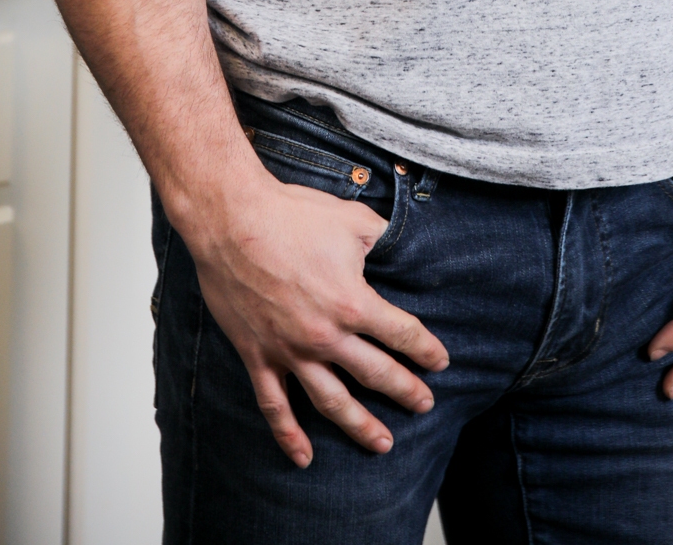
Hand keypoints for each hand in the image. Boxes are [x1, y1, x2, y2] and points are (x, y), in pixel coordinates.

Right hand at [186, 168, 448, 467]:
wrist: (232, 220)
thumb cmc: (292, 215)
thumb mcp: (352, 219)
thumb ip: (381, 238)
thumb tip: (400, 245)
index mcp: (352, 302)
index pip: (401, 334)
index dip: (426, 350)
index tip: (440, 362)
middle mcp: (324, 335)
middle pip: (375, 374)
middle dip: (405, 391)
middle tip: (424, 404)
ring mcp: (289, 351)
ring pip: (332, 402)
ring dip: (360, 425)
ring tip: (383, 443)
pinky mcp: (258, 356)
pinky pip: (274, 406)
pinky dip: (288, 435)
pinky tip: (304, 458)